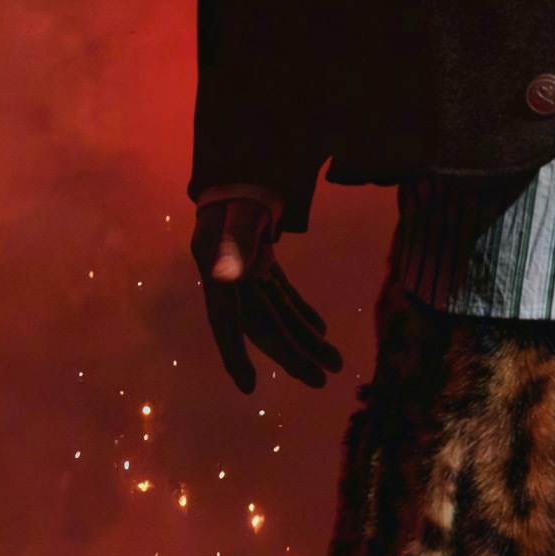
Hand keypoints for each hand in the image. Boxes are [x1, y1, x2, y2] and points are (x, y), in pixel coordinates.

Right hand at [191, 195, 343, 392]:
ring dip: (305, 338)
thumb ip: (234, 244)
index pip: (227, 322)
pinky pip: (282, 295)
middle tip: (322, 380)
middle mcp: (232, 282)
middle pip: (263, 325)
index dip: (235, 354)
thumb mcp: (237, 215)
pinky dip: (301, 313)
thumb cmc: (239, 192)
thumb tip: (226, 275)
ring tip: (333, 362)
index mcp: (220, 276)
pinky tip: (321, 331)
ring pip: (278, 314)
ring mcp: (246, 274)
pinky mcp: (261, 264)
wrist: (242, 169)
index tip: (249, 386)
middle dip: (292, 354)